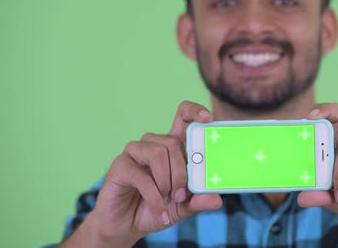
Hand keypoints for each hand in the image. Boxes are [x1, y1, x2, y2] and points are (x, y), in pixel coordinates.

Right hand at [79, 101, 221, 245]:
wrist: (127, 226)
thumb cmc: (157, 208)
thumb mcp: (183, 207)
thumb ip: (198, 201)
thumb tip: (216, 199)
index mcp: (172, 146)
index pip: (183, 116)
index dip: (195, 111)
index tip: (208, 118)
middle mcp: (153, 144)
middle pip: (173, 142)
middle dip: (182, 172)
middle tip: (182, 195)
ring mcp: (135, 152)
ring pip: (158, 153)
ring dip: (167, 181)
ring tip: (168, 199)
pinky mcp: (120, 166)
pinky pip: (142, 176)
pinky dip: (154, 197)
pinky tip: (159, 210)